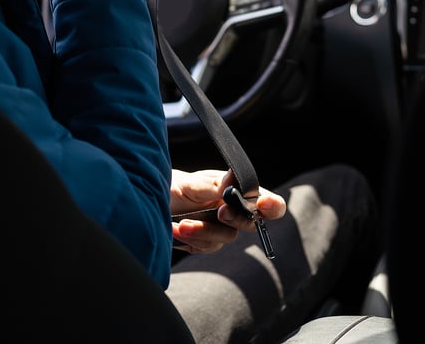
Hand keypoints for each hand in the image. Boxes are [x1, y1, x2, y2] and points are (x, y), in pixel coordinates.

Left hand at [170, 169, 285, 253]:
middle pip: (250, 223)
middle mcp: (233, 211)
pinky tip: (175, 230)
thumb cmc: (173, 186)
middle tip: (220, 212)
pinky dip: (191, 239)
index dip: (272, 205)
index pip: (266, 202)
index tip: (262, 204)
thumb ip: (214, 185)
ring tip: (181, 223)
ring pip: (226, 237)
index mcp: (236, 191)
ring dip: (204, 231)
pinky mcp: (205, 243)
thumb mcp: (191, 183)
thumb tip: (235, 177)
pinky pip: (207, 247)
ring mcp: (220, 229)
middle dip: (235, 219)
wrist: (152, 201)